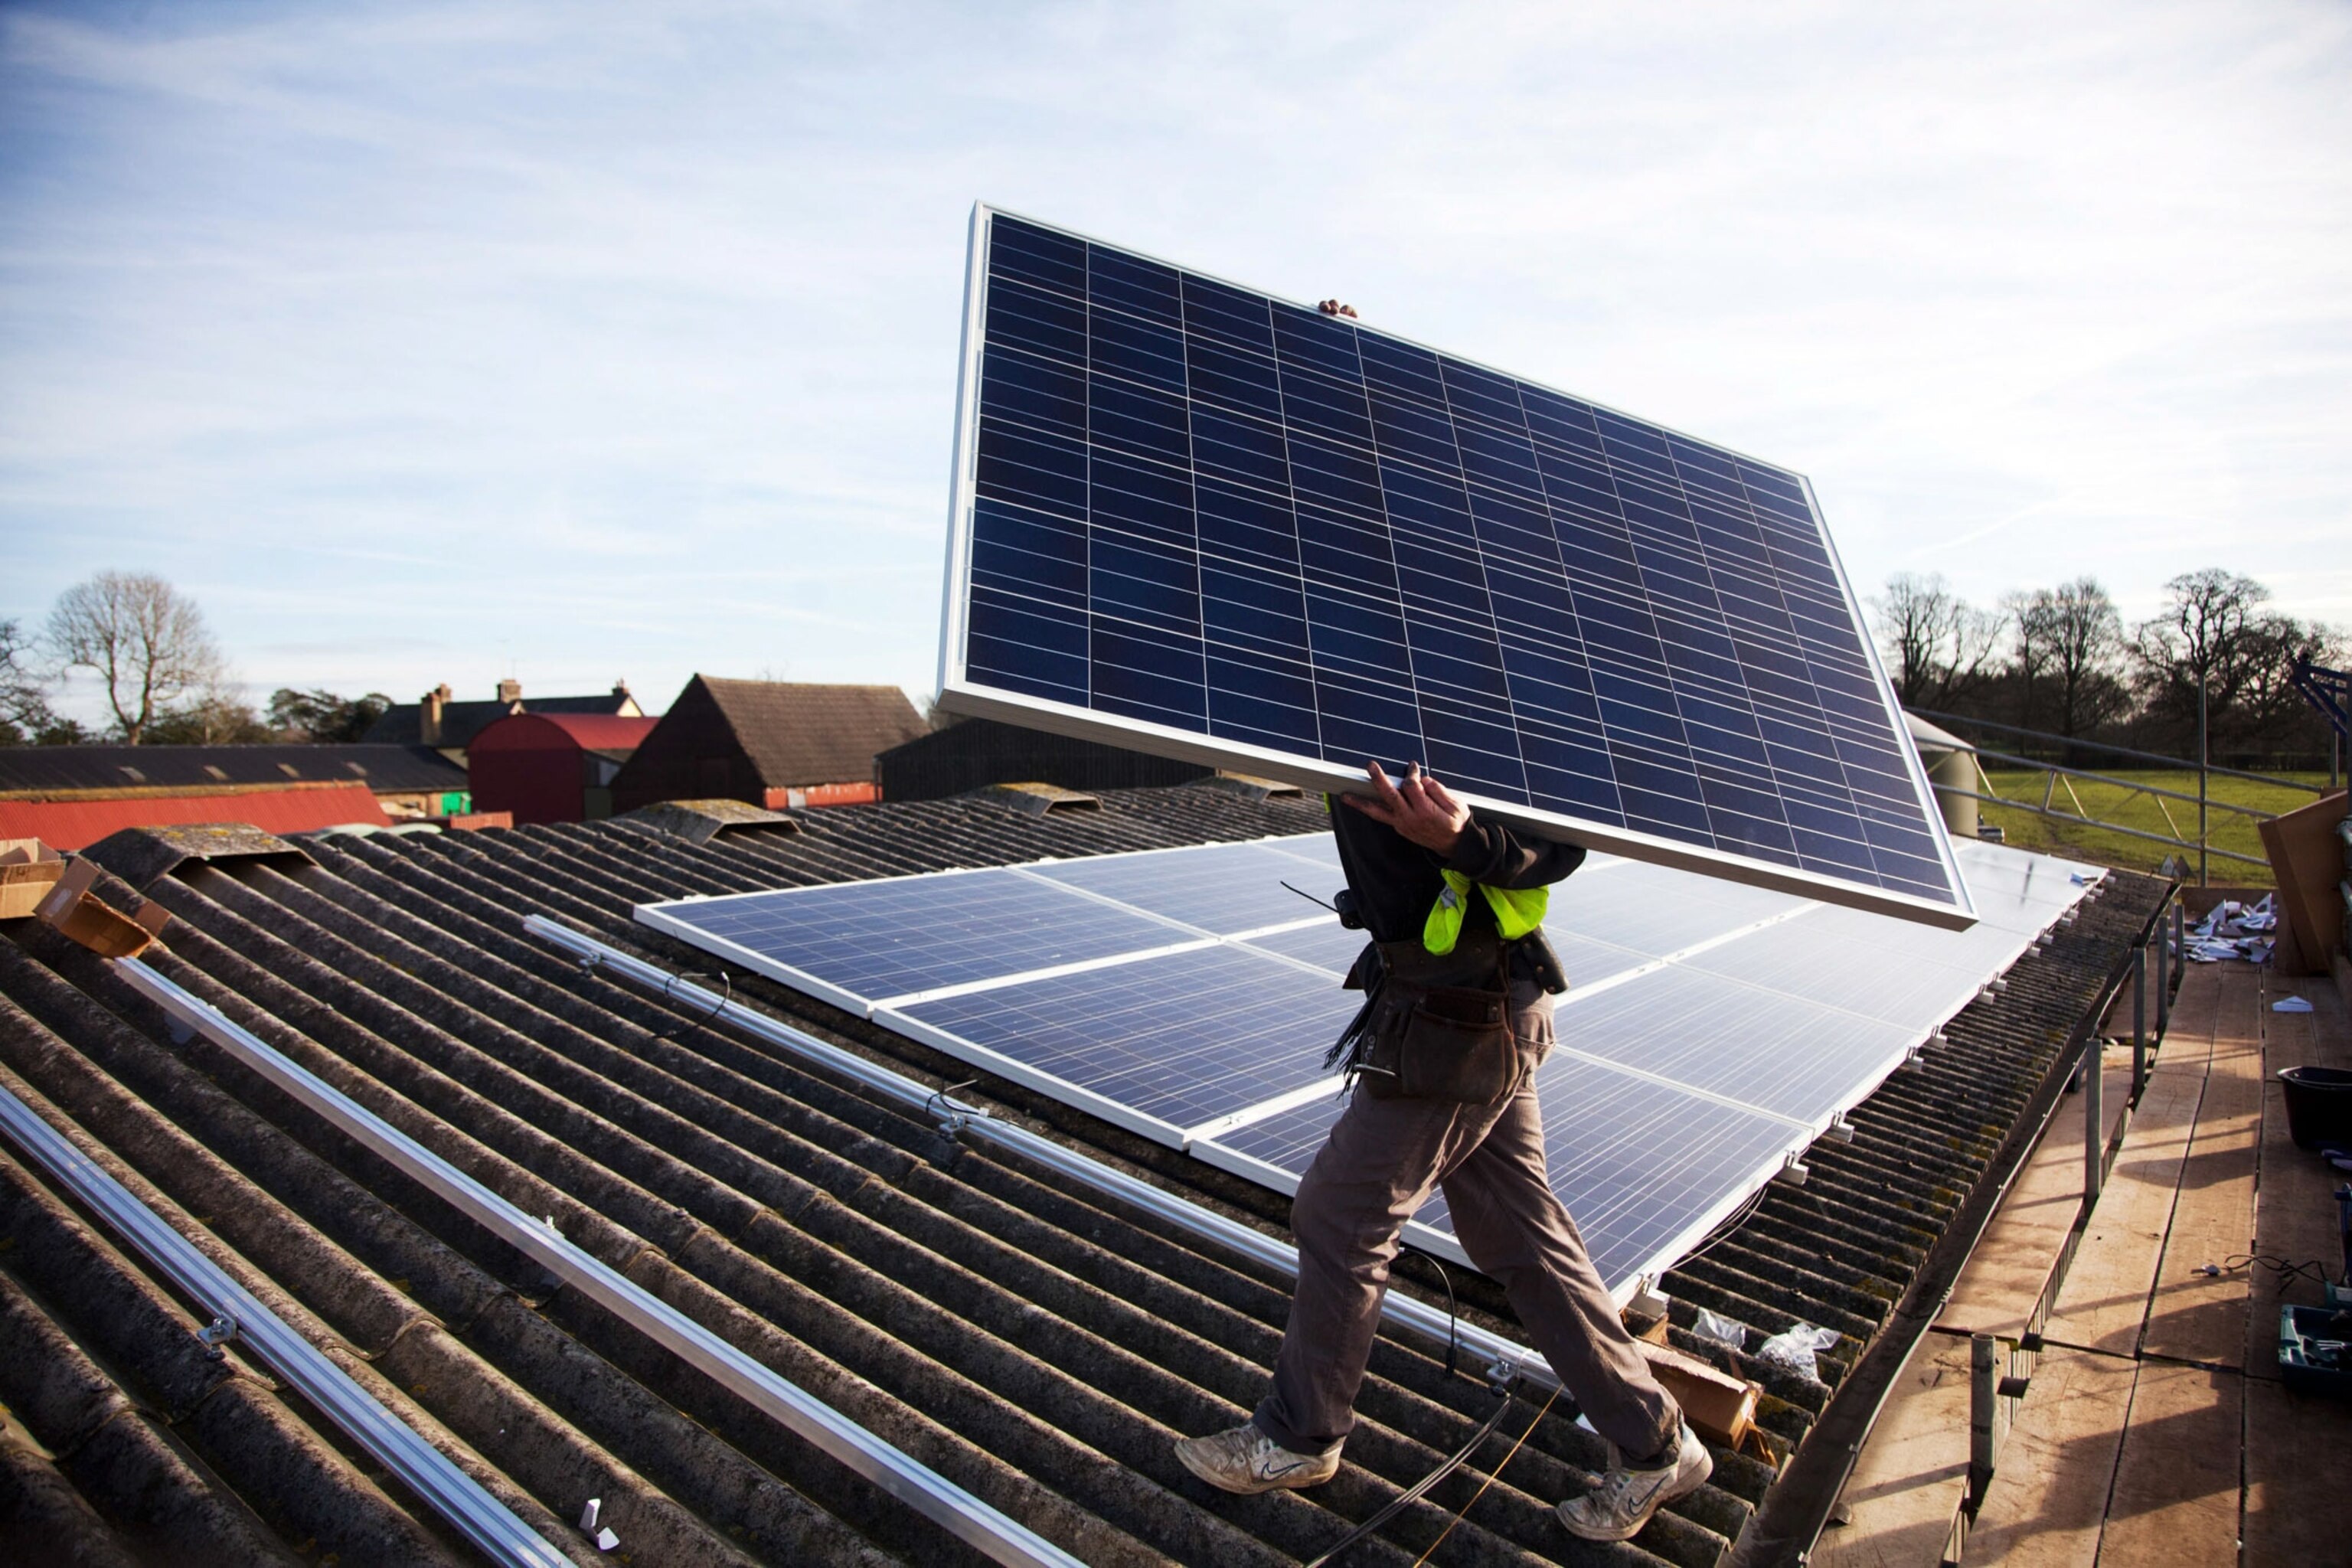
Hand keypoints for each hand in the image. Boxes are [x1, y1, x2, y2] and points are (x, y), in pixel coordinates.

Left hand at [1343, 761, 1469, 854]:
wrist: (1455, 846)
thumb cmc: (1456, 823)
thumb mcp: (1456, 805)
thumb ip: (1439, 791)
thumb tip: (1423, 780)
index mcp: (1425, 811)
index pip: (1411, 786)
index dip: (1411, 773)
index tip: (1413, 767)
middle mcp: (1410, 818)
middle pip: (1389, 795)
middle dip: (1379, 779)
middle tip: (1371, 766)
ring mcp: (1402, 825)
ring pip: (1378, 811)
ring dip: (1361, 802)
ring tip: (1345, 795)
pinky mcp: (1399, 828)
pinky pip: (1382, 817)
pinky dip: (1371, 809)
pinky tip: (1361, 802)